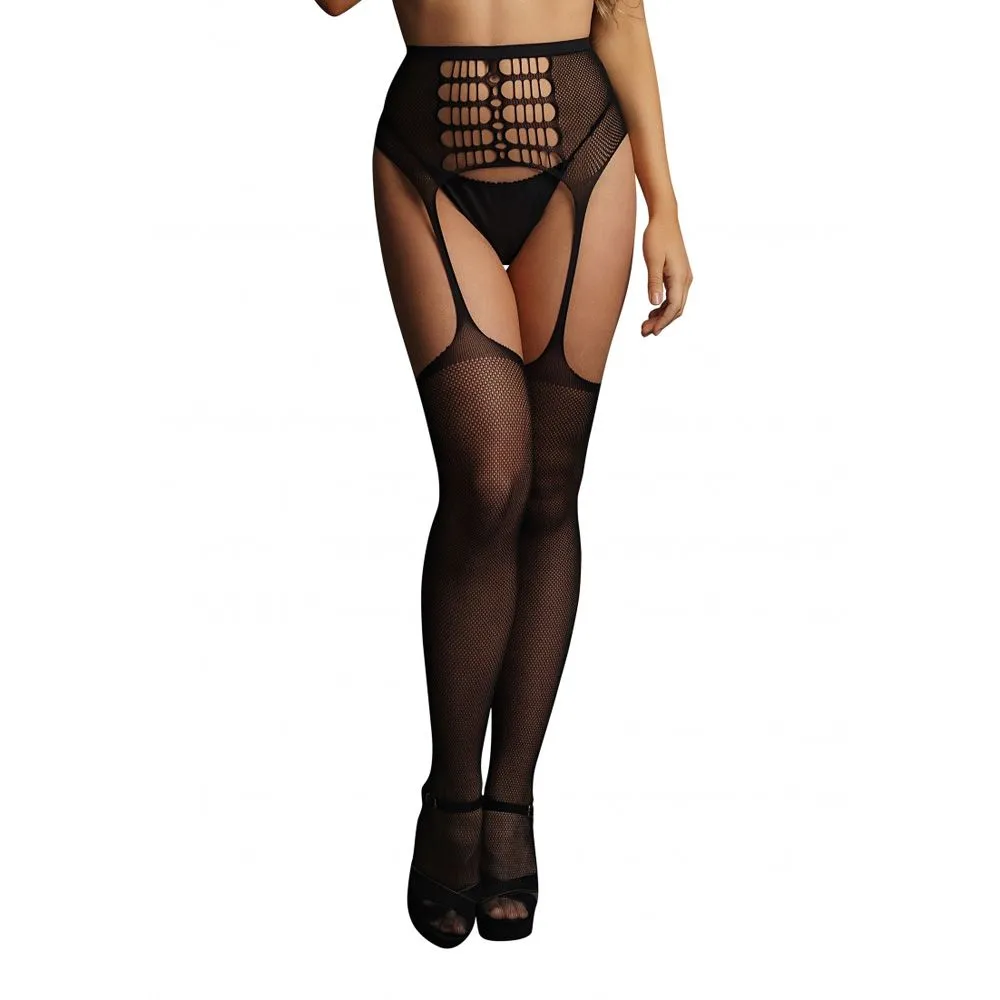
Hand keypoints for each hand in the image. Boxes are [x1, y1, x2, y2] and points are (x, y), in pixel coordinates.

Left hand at [641, 214, 692, 335]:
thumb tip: (655, 303)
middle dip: (662, 322)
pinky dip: (664, 306)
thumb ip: (654, 282)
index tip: (651, 331)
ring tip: (645, 324)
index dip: (663, 322)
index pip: (674, 307)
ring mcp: (684, 277)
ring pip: (676, 304)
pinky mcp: (679, 274)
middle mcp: (686, 279)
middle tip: (644, 331)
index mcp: (680, 277)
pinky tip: (652, 310)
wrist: (664, 218)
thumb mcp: (653, 260)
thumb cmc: (657, 236)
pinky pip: (674, 296)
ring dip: (662, 316)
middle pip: (676, 309)